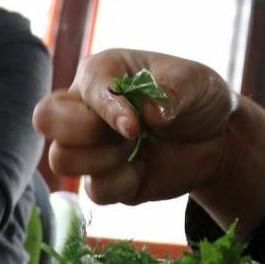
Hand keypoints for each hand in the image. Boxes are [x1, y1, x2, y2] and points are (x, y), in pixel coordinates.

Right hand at [32, 49, 264, 237]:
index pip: (81, 88)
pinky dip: (123, 184)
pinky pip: (94, 191)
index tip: (137, 126)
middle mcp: (86, 107)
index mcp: (102, 72)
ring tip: (139, 146)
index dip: (106, 109)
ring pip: (61, 160)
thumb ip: (173, 89)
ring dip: (106, 159)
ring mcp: (91, 146)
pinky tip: (144, 168)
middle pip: (46, 119)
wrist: (218, 137)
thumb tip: (149, 113)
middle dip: (87, 132)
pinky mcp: (104, 179)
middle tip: (131, 133)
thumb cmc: (199, 96)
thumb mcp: (197, 81)